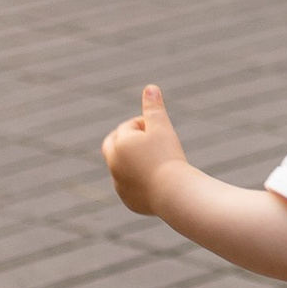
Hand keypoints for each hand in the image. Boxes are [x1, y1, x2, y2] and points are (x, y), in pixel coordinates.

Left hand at [103, 84, 186, 215]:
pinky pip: (129, 186)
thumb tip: (150, 88)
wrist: (173, 193)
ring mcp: (118, 183)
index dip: (145, 126)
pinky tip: (155, 181)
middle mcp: (113, 164)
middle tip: (148, 141)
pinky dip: (138, 181)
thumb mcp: (162, 128)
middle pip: (113, 145)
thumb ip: (154, 108)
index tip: (159, 131)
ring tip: (155, 162)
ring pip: (121, 167)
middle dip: (127, 140)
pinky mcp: (127, 199)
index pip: (128, 127)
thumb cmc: (168, 157)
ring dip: (133, 161)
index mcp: (118, 144)